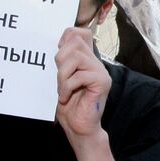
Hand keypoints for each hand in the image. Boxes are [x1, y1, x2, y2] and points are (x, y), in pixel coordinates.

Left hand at [55, 27, 110, 142]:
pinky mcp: (102, 82)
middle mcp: (96, 62)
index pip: (80, 33)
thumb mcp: (61, 79)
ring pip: (76, 57)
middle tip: (60, 79)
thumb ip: (63, 61)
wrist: (79, 127)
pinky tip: (65, 97)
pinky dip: (67, 87)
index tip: (59, 59)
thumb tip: (57, 43)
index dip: (66, 38)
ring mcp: (101, 71)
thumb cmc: (69, 106)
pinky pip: (79, 76)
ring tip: (62, 89)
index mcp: (87, 60)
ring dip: (62, 75)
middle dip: (60, 59)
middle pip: (75, 41)